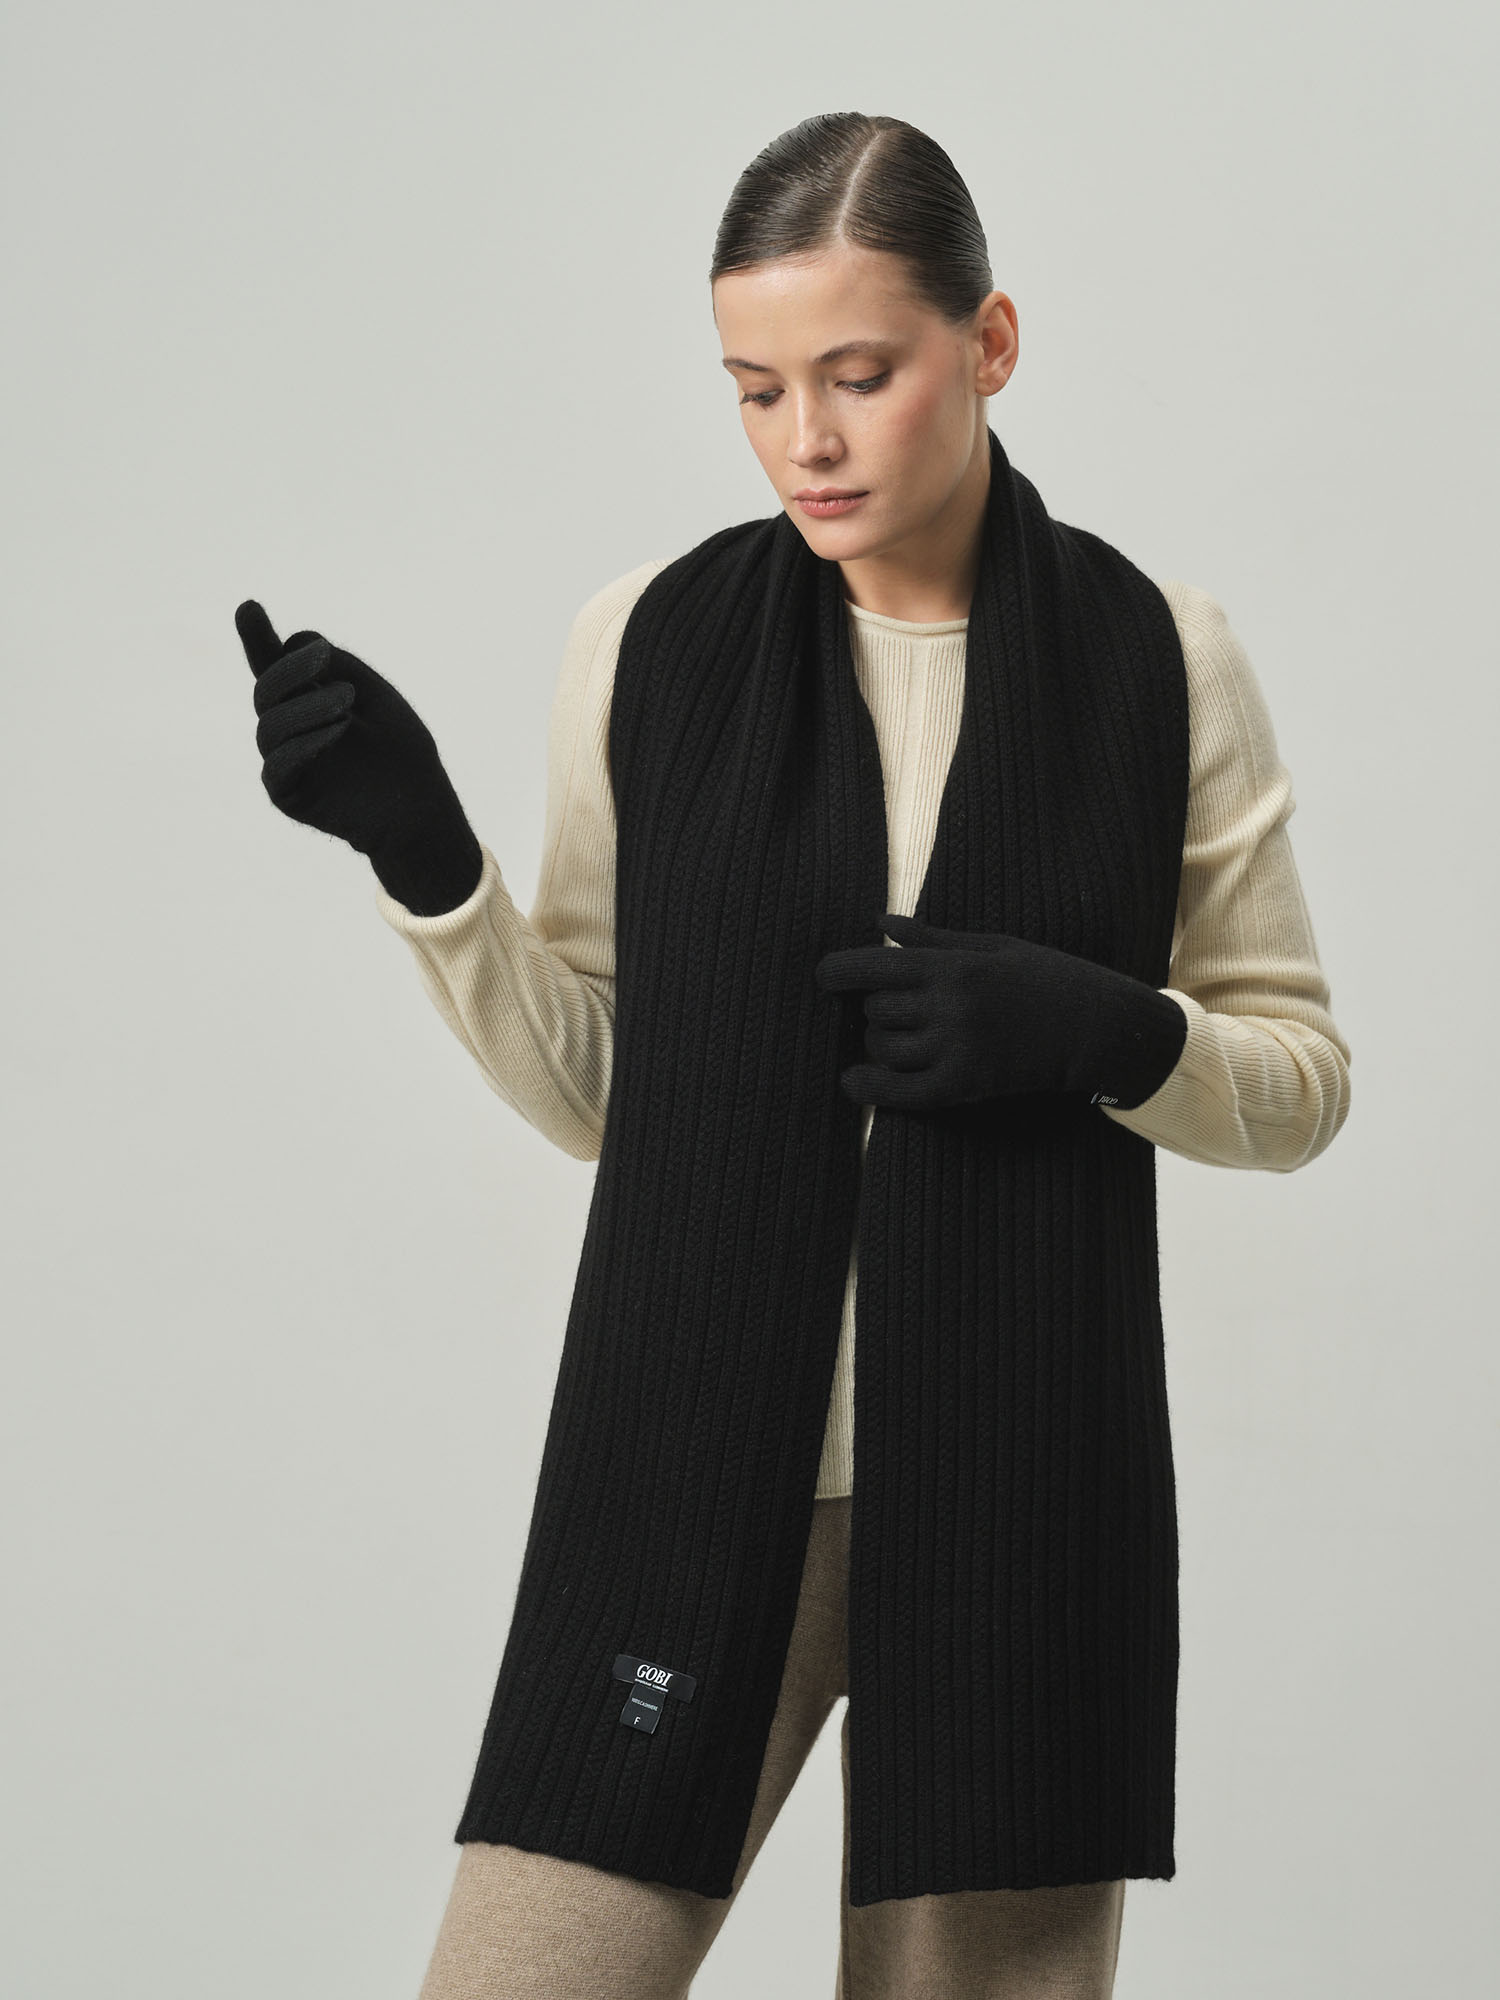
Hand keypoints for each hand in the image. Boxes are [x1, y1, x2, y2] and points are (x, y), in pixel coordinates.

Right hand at [234, 599, 483, 914]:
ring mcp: (284, 760)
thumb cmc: (401, 752)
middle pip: (267, 688)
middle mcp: (288, 726)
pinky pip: (278, 765)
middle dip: (292, 669)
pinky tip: (334, 732)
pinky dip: (303, 745)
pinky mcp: (286, 794)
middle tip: (324, 658)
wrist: (420, 810)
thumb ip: (341, 668)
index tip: (249, 606)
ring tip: (347, 701)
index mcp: (307, 698)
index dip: (258, 637)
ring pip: (271, 724)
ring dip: (307, 707)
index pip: (276, 664)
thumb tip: (298, 641)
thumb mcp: (377, 697)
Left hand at [814, 912, 1187, 1111]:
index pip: (871, 965)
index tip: (824, 977)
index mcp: (954, 965)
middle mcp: (951, 1006)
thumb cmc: (1046, 978)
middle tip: (893, 1008)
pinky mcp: (967, 1085)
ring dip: (878, 1044)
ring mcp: (958, 1048)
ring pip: (883, 1049)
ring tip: (895, 1039)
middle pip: (875, 1010)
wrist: (1098, 1027)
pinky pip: (903, 1093)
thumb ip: (931, 939)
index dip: (836, 972)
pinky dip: (871, 1089)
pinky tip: (853, 1082)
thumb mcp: (992, 945)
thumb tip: (878, 920)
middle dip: (875, 1008)